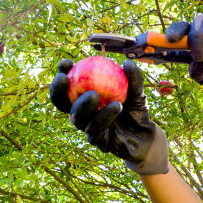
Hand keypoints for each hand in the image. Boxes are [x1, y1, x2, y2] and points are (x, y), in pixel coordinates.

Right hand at [49, 59, 168, 174]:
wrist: (145, 134)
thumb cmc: (136, 109)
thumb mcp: (137, 92)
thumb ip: (133, 79)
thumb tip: (127, 63)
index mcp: (85, 96)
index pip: (69, 83)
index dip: (63, 73)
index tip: (67, 63)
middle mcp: (82, 111)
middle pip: (61, 102)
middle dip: (57, 90)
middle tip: (64, 78)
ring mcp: (87, 126)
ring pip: (76, 117)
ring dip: (82, 104)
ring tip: (94, 94)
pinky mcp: (96, 139)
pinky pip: (95, 128)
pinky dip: (104, 116)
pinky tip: (116, 106)